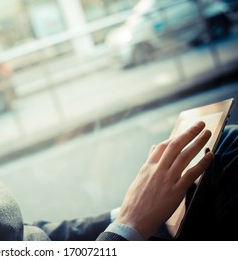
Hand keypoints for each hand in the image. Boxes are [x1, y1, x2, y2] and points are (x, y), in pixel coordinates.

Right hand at [114, 121, 212, 238]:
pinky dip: (202, 163)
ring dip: (197, 142)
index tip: (184, 133)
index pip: (162, 147)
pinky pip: (191, 174)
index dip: (175, 138)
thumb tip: (153, 149)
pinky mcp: (175, 191)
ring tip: (206, 133)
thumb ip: (148, 164)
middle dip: (188, 133)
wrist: (132, 219)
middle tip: (199, 124)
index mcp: (147, 167)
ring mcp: (167, 180)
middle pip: (175, 146)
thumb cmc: (134, 202)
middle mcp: (157, 170)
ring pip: (185, 156)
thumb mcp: (139, 180)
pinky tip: (210, 156)